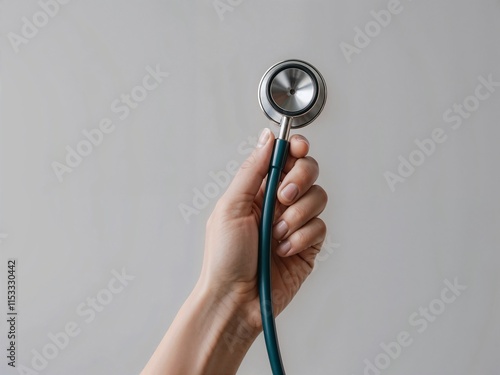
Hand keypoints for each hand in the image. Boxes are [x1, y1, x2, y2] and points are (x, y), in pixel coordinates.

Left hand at [199, 128, 327, 331]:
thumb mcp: (231, 207)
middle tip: (282, 197)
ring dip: (297, 215)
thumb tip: (267, 139)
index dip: (295, 149)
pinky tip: (284, 250)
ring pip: (318, 198)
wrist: (236, 299)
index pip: (284, 158)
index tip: (298, 148)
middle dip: (299, 180)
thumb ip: (252, 171)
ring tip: (276, 234)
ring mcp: (295, 223)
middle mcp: (278, 203)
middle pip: (307, 171)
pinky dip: (302, 238)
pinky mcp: (308, 245)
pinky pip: (320, 227)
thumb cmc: (225, 258)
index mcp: (257, 190)